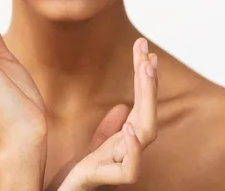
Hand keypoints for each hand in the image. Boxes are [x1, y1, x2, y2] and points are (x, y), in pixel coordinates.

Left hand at [55, 39, 158, 189]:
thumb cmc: (76, 181)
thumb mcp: (90, 150)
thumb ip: (106, 131)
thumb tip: (122, 107)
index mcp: (123, 142)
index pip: (140, 103)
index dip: (144, 77)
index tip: (143, 47)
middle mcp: (127, 152)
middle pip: (147, 113)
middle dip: (148, 82)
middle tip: (147, 52)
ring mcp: (120, 166)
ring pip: (145, 134)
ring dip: (147, 102)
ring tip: (145, 72)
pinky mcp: (106, 182)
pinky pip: (129, 170)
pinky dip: (132, 148)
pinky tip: (129, 126)